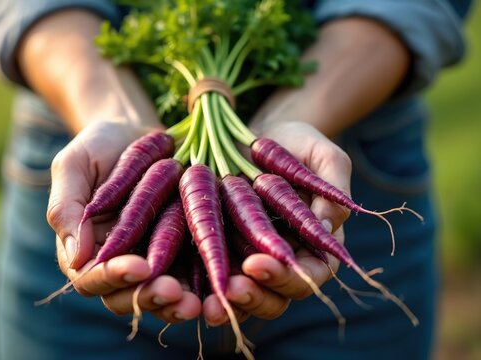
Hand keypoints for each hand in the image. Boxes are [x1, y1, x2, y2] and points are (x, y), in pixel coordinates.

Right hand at [48, 121, 201, 322]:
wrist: (139, 132)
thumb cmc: (100, 147)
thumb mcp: (75, 166)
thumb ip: (66, 208)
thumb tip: (76, 259)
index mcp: (86, 250)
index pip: (92, 278)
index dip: (113, 277)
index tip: (138, 267)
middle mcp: (119, 262)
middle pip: (128, 297)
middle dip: (150, 297)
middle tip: (173, 292)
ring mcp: (153, 260)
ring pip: (161, 296)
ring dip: (178, 304)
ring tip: (197, 302)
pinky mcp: (183, 251)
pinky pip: (194, 278)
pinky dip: (205, 286)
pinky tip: (221, 287)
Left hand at [203, 121, 350, 324]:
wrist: (255, 136)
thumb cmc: (297, 145)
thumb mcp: (322, 156)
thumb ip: (333, 188)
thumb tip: (328, 225)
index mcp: (314, 246)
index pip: (309, 275)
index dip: (287, 278)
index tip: (258, 264)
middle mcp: (281, 261)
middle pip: (274, 298)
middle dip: (253, 297)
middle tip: (231, 288)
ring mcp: (247, 259)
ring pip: (242, 297)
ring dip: (225, 302)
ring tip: (207, 302)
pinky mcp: (219, 251)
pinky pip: (210, 276)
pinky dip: (199, 287)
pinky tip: (181, 290)